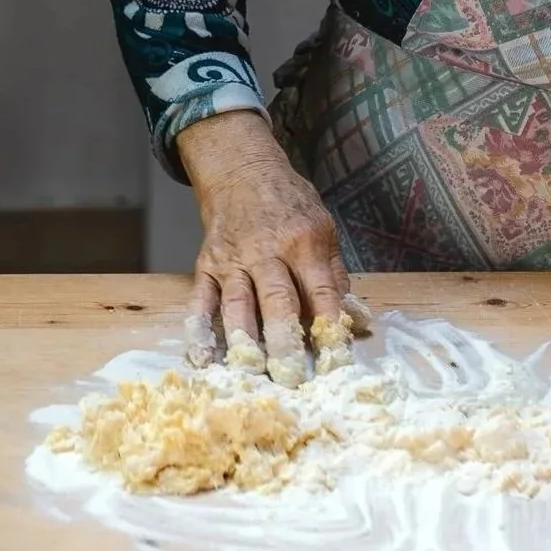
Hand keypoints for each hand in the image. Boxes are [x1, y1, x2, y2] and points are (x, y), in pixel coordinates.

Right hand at [177, 112, 363, 384]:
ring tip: (251, 375)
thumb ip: (335, 275)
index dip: (329, 329)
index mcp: (303, 243)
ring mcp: (233, 261)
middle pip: (277, 304)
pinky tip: (202, 358)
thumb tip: (353, 319)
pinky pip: (201, 301)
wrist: (241, 170)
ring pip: (238, 306)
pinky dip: (198, 330)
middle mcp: (267, 253)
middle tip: (291, 380)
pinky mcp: (207, 266)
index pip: (320, 294)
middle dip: (285, 344)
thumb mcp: (323, 228)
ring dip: (244, 343)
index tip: (336, 364)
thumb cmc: (289, 203)